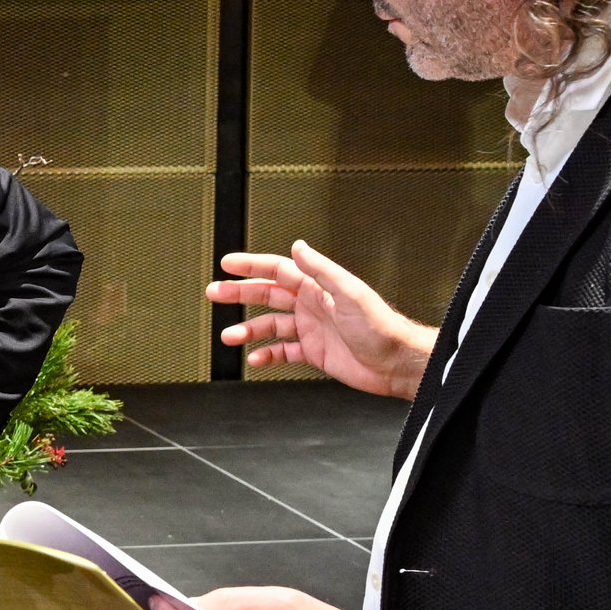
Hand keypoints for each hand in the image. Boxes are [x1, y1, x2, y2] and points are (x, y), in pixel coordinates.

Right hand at [206, 241, 434, 399]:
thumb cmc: (380, 327)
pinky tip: (255, 359)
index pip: (278, 271)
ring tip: (229, 336)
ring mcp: (311, 329)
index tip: (228, 263)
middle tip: (215, 293)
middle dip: (239, 294)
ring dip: (248, 330)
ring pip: (270, 326)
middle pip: (267, 295)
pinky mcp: (314, 353)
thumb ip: (321, 270)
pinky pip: (283, 352)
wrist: (396, 363)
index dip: (253, 266)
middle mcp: (311, 306)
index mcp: (317, 288)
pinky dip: (267, 355)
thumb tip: (298, 246)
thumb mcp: (349, 292)